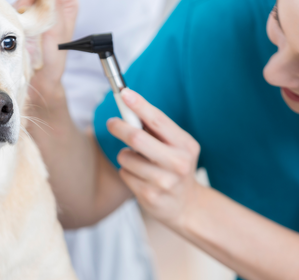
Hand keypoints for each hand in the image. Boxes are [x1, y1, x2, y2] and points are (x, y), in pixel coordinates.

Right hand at [14, 0, 78, 104]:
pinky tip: (21, 30)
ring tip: (27, 27)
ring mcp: (39, 13)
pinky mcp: (27, 20)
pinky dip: (16, 17)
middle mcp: (54, 7)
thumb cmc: (53, 57)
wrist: (41, 77)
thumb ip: (56, 1)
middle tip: (30, 14)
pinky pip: (16, 9)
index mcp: (67, 5)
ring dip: (23, 10)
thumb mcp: (56, 28)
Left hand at [106, 89, 201, 228]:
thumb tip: (128, 103)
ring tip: (136, 160)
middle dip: (120, 127)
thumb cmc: (174, 166)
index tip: (124, 93)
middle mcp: (178, 163)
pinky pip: (124, 174)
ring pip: (126, 158)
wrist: (186, 205)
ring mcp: (165, 182)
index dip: (140, 105)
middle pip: (137, 138)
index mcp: (186, 145)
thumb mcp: (175, 147)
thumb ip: (155, 129)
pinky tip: (139, 177)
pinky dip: (126, 171)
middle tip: (111, 123)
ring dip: (124, 155)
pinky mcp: (150, 197)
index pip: (159, 120)